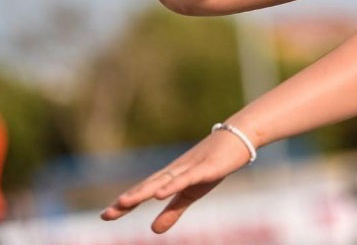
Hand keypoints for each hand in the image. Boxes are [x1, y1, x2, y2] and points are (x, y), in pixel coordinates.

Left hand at [99, 126, 253, 233]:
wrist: (239, 137)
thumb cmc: (213, 165)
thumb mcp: (192, 193)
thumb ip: (173, 211)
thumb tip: (153, 230)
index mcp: (170, 178)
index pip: (144, 192)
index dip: (125, 204)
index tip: (105, 215)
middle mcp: (175, 171)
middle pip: (148, 186)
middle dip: (128, 200)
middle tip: (107, 214)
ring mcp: (190, 168)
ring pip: (163, 182)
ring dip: (143, 192)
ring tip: (124, 202)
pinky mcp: (206, 167)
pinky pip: (187, 178)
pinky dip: (172, 185)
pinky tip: (159, 194)